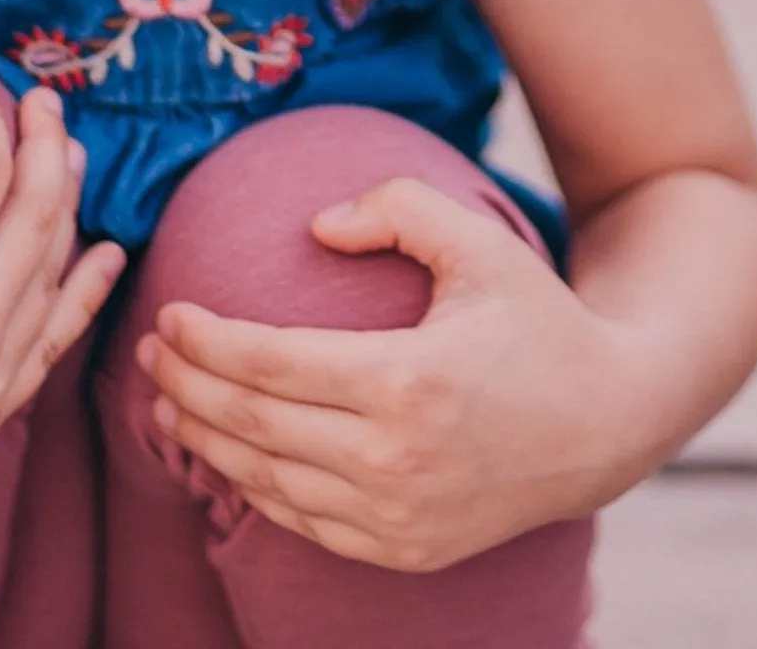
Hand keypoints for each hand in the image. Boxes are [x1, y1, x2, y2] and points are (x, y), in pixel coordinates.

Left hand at [137, 177, 664, 571]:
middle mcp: (399, 461)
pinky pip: (307, 524)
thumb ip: (394, 206)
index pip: (270, 364)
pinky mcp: (408, 550)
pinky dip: (254, 489)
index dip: (206, 340)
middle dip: (187, 387)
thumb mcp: (476, 240)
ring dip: (206, 441)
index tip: (167, 314)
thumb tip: (314, 225)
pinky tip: (225, 453)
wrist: (609, 422)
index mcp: (407, 381)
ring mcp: (403, 516)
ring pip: (270, 482)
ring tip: (164, 400)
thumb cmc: (535, 318)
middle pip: (255, 426)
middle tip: (146, 351)